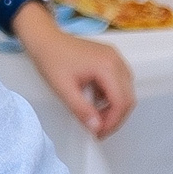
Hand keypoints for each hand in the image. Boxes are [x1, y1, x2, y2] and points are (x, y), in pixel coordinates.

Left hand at [18, 14, 135, 138]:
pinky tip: (94, 102)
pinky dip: (110, 96)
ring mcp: (115, 58)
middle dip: (115, 117)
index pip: (121, 101)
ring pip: (125, 90)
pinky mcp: (110, 58)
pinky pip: (119, 81)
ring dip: (114, 107)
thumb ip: (81, 109)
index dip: (113, 122)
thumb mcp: (63, 89)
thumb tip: (96, 127)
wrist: (44, 39)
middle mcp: (117, 61)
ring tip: (95, 118)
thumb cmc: (51, 60)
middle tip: (98, 130)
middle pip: (128, 97)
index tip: (99, 134)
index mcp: (107, 67)